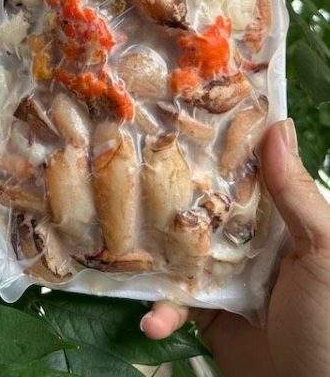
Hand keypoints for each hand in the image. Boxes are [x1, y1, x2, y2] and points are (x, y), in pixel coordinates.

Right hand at [140, 119, 329, 376]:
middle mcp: (249, 241)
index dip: (214, 145)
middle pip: (202, 205)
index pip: (243, 173)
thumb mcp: (325, 252)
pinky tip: (152, 319)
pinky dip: (160, 311)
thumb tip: (279, 125)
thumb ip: (297, 195)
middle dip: (167, 189)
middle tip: (126, 162)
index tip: (176, 111)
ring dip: (150, 250)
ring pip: (179, 249)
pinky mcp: (207, 312)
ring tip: (121, 241)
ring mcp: (225, 275)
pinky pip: (175, 301)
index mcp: (280, 221)